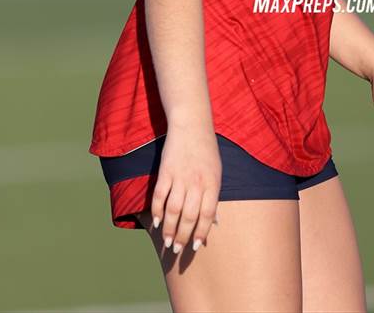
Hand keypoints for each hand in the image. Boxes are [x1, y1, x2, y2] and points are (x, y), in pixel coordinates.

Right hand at [150, 123, 221, 252]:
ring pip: (173, 210)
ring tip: (166, 241)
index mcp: (212, 183)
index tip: (195, 246)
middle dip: (182, 236)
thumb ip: (214, 196)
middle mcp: (196, 182)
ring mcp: (180, 177)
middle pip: (189, 216)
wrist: (191, 124)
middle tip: (177, 249)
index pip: (207, 215)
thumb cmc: (207, 150)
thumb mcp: (216, 172)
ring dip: (168, 228)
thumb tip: (215, 222)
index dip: (201, 233)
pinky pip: (160, 196)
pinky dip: (157, 211)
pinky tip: (156, 222)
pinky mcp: (165, 171)